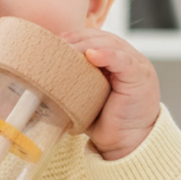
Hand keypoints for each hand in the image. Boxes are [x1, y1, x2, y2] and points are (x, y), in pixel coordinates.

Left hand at [61, 30, 160, 160]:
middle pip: (101, 38)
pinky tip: (91, 55)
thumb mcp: (84, 97)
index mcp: (114, 60)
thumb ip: (72, 83)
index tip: (55, 41)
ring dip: (87, 45)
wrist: (125, 142)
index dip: (75, 37)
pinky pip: (124, 61)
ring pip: (111, 44)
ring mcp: (136, 65)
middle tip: (58, 45)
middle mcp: (126, 58)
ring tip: (69, 49)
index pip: (94, 39)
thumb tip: (40, 79)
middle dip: (78, 39)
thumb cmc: (105, 121)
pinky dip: (108, 55)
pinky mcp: (140, 77)